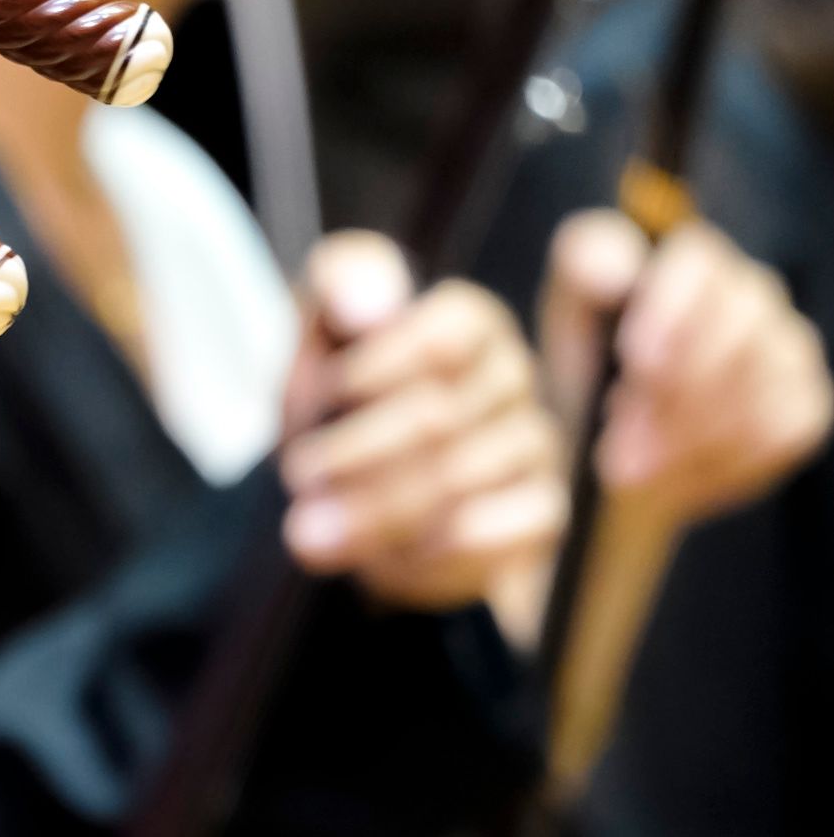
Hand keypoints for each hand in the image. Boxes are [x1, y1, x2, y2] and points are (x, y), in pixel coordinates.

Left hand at [280, 233, 564, 638]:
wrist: (339, 496)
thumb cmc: (331, 403)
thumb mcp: (316, 330)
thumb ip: (342, 283)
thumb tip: (371, 304)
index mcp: (469, 321)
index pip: (440, 340)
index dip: (370, 375)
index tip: (321, 395)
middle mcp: (514, 377)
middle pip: (436, 418)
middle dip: (352, 453)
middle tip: (298, 474)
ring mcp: (536, 446)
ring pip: (455, 483)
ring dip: (369, 510)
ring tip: (313, 525)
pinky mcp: (539, 513)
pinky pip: (488, 535)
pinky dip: (419, 551)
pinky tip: (381, 553)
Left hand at [540, 209, 831, 527]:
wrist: (614, 450)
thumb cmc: (590, 371)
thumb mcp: (572, 317)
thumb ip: (585, 268)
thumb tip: (618, 271)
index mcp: (693, 264)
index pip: (700, 266)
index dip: (671, 310)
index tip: (634, 359)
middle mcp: (753, 297)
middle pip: (738, 331)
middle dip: (673, 393)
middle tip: (615, 441)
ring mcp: (788, 352)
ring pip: (757, 388)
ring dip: (685, 437)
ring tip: (627, 466)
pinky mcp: (804, 406)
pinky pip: (777, 433)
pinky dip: (716, 462)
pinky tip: (671, 474)